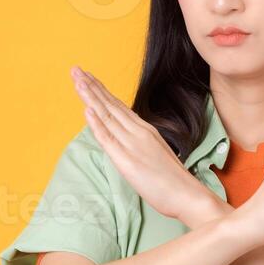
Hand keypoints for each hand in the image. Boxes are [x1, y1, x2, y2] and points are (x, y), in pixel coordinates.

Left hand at [71, 65, 213, 225]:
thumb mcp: (156, 155)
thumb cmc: (174, 181)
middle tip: (76, 70)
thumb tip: (127, 142)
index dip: (102, 91)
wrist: (188, 195)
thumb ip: (141, 145)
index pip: (119, 106)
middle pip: (110, 105)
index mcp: (145, 130)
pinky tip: (87, 109)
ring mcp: (132, 145)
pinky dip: (96, 123)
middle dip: (91, 86)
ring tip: (77, 80)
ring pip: (107, 116)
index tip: (89, 78)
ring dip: (90, 97)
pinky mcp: (127, 160)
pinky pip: (108, 139)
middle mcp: (138, 132)